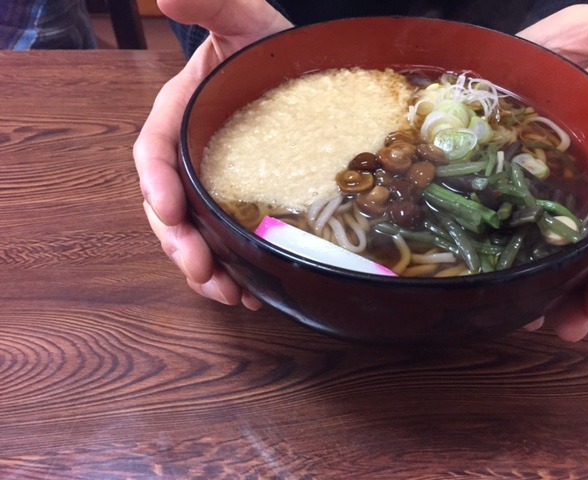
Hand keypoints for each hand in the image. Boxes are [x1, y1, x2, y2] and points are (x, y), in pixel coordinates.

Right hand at [133, 0, 290, 308]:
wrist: (300, 69)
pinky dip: (236, 269)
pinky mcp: (244, 203)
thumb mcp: (242, 18)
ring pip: (198, 234)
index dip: (156, 183)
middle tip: (201, 270)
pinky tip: (253, 291)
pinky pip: (229, 241)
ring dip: (208, 270)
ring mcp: (218, 185)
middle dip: (180, 243)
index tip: (169, 208)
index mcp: (180, 117)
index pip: (154, 153)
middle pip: (170, 208)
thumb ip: (211, 4)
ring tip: (232, 295)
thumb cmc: (266, 44)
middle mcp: (192, 158)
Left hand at [518, 0, 587, 340]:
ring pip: (581, 257)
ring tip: (558, 325)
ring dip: (576, 296)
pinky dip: (541, 282)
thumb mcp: (577, 36)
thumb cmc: (541, 57)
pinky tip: (529, 306)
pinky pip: (540, 254)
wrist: (496, 78)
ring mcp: (563, 203)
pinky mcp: (526, 213)